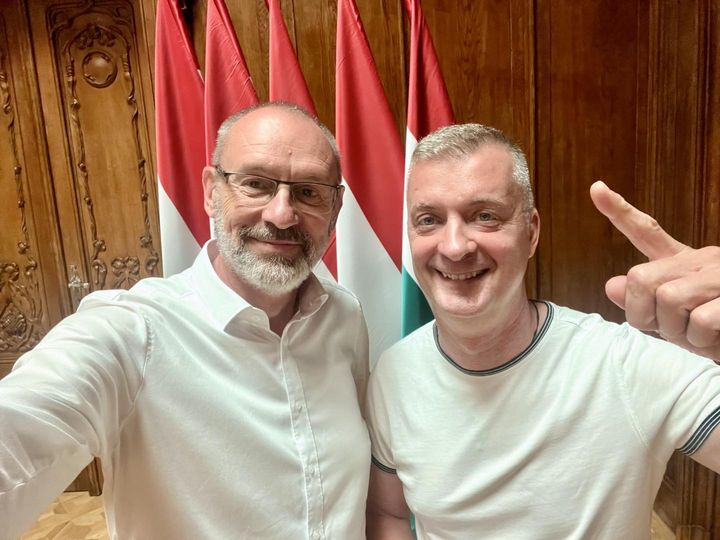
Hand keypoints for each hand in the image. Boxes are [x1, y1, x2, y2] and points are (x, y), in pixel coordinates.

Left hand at [590, 180, 719, 360]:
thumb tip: (611, 285)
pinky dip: (701, 341)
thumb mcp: (674, 321)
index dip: (618, 211)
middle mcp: (701, 259)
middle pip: (641, 279)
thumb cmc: (713, 332)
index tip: (595, 188)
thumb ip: (643, 304)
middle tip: (669, 330)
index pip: (646, 231)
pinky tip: (714, 338)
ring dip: (677, 332)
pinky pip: (701, 321)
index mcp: (682, 263)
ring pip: (669, 299)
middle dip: (645, 315)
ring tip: (698, 335)